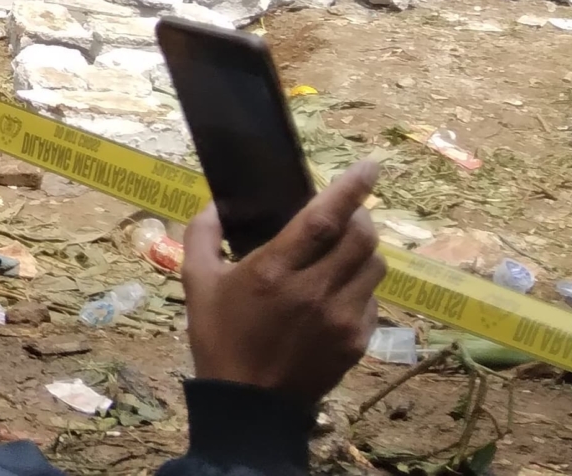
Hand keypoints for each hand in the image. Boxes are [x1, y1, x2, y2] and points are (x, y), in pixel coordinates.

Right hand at [183, 160, 385, 402]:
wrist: (248, 405)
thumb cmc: (218, 338)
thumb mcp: (196, 284)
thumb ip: (201, 236)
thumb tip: (214, 204)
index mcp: (273, 271)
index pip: (324, 219)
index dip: (351, 188)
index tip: (371, 166)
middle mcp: (314, 291)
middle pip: (362, 238)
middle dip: (360, 217)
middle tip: (344, 215)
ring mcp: (341, 319)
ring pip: (375, 267)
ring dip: (363, 252)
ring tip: (342, 254)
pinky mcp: (357, 342)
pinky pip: (372, 300)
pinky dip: (361, 287)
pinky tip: (337, 293)